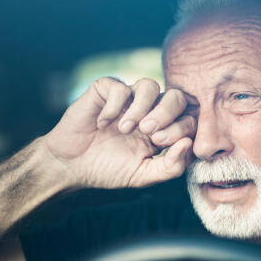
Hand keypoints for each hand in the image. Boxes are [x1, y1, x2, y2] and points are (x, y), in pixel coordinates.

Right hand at [44, 77, 194, 188]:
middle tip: (149, 133)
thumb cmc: (109, 170)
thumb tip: (188, 144)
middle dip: (167, 114)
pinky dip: (114, 105)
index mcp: (163, 129)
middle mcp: (149, 110)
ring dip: (142, 107)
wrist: (72, 166)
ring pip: (149, 85)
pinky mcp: (105, 91)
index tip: (160, 144)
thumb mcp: (143, 175)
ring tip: (127, 128)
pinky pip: (119, 86)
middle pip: (176, 96)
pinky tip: (102, 123)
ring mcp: (127, 99)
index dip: (181, 127)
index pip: (188, 117)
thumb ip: (170, 166)